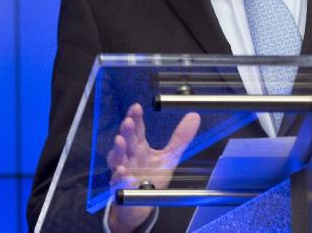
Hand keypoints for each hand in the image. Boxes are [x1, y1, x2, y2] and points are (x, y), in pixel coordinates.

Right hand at [106, 103, 200, 232]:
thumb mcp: (169, 157)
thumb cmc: (151, 177)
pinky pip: (119, 182)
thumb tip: (194, 116)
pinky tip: (123, 172)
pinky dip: (120, 177)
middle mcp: (129, 156)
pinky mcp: (121, 188)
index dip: (135, 118)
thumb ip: (180, 138)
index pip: (137, 129)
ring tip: (119, 140)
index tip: (136, 108)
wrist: (139, 204)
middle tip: (128, 121)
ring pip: (117, 159)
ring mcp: (122, 171)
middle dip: (126, 131)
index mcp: (140, 147)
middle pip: (126, 141)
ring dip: (118, 150)